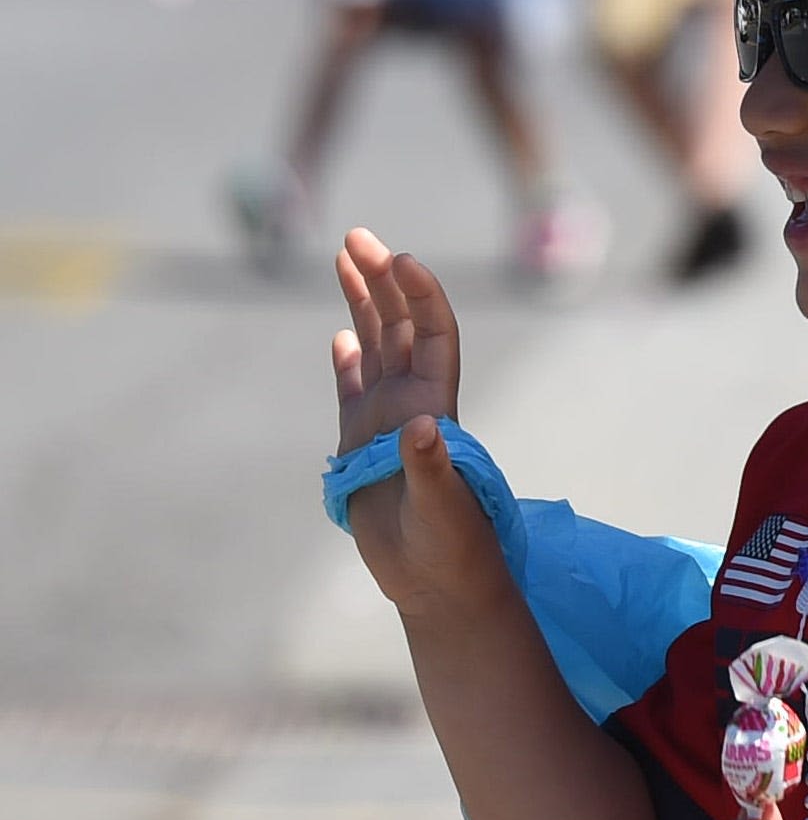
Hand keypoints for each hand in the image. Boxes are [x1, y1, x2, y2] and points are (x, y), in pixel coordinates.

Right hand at [332, 228, 497, 615]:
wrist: (437, 584)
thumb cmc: (452, 551)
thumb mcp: (445, 510)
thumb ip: (432, 469)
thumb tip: (423, 430)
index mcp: (436, 408)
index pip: (435, 336)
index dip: (421, 296)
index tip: (400, 259)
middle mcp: (413, 404)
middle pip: (400, 327)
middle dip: (381, 279)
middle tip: (355, 236)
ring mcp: (386, 421)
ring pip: (376, 347)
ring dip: (364, 302)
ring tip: (344, 256)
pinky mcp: (362, 445)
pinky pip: (354, 390)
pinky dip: (348, 361)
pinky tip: (343, 335)